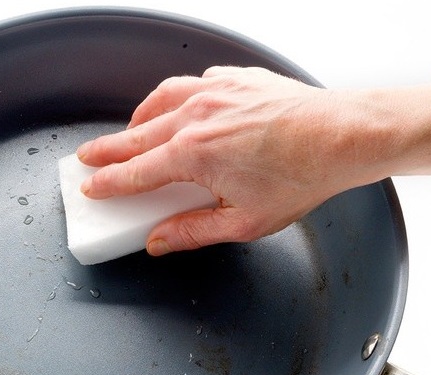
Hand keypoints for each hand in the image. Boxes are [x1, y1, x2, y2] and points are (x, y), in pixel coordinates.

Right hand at [77, 67, 430, 255]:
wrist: (343, 135)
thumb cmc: (302, 176)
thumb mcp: (245, 222)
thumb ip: (193, 231)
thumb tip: (159, 241)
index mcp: (193, 154)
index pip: (135, 173)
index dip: (107, 183)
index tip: (91, 188)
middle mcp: (197, 115)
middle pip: (137, 135)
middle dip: (108, 149)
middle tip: (87, 158)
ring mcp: (216, 91)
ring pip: (159, 102)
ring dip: (138, 120)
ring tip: (129, 133)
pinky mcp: (236, 79)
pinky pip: (191, 84)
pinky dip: (174, 98)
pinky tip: (177, 108)